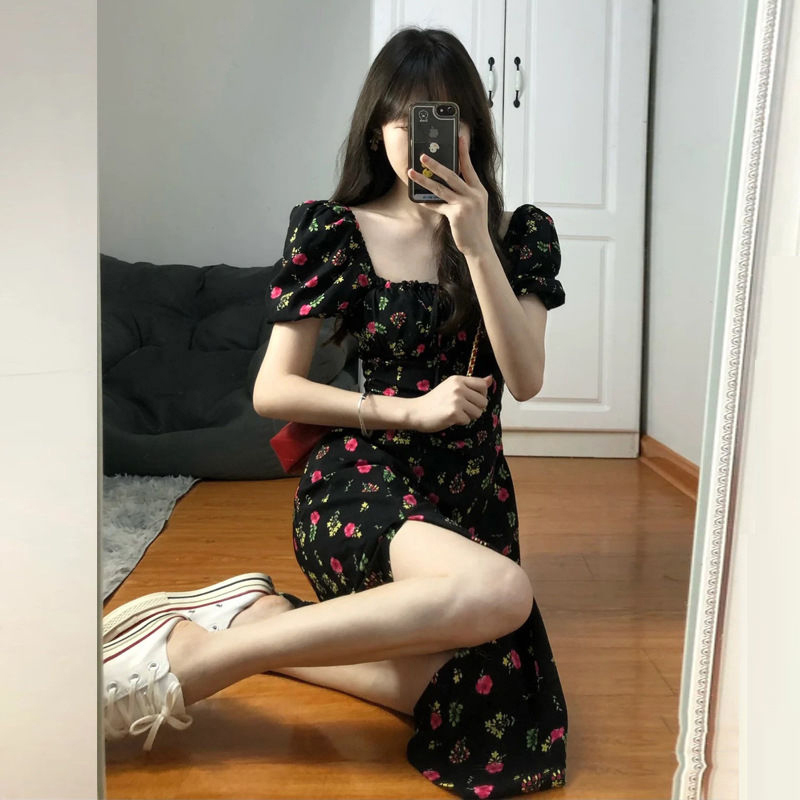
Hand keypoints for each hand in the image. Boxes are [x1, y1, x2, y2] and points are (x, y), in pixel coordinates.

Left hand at [407, 136, 491, 258]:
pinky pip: (438, 205)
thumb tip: (445, 183)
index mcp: (479, 189)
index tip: (459, 138)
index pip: (469, 167)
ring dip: (423, 180)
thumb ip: (464, 193)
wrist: (479, 245)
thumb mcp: (474, 206)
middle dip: (435, 164)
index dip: (463, 152)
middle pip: (452, 174)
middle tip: (422, 156)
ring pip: (441, 188)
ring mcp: (465, 204)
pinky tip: (419, 200)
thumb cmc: (474, 225)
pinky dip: (428, 203)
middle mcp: (474, 194)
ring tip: (411, 173)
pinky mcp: (456, 214)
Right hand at [408, 374, 493, 432]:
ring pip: (478, 412)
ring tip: (455, 413)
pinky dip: (460, 422)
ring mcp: (456, 400)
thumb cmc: (434, 401)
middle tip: (461, 409)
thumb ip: (472, 384)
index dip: (481, 395)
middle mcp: (458, 388)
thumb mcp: (452, 387)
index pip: (483, 385)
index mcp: (458, 380)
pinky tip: (449, 418)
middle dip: (475, 408)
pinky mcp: (454, 413)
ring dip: (468, 416)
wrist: (416, 411)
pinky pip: (468, 421)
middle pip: (483, 401)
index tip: (471, 400)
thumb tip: (490, 379)